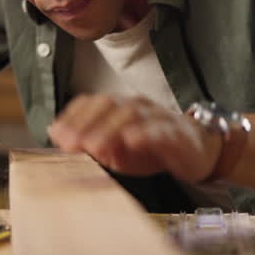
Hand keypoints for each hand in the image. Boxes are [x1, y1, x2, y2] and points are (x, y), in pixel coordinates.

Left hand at [47, 94, 219, 182]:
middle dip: (86, 122)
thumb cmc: (152, 149)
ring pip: (132, 114)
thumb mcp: (117, 150)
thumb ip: (91, 144)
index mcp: (120, 107)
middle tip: (69, 143)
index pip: (93, 103)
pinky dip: (145, 134)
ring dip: (109, 129)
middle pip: (109, 105)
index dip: (73, 116)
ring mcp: (158, 118)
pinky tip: (131, 141)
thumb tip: (61, 140)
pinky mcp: (177, 134)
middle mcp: (137, 107)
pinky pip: (160, 130)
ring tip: (92, 145)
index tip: (56, 134)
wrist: (198, 151)